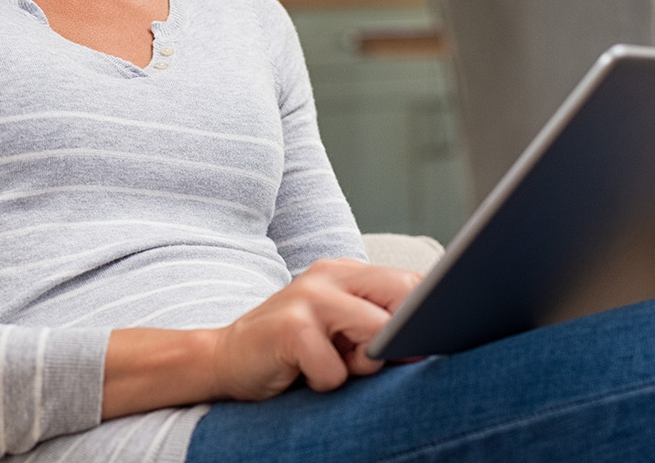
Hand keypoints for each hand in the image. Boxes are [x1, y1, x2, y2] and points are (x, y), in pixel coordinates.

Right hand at [209, 259, 419, 400]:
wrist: (225, 359)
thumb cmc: (292, 350)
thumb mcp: (339, 330)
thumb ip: (377, 325)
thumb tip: (429, 341)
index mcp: (345, 271)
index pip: (409, 281)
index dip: (424, 317)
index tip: (422, 344)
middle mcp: (328, 275)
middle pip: (402, 297)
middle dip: (396, 338)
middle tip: (363, 360)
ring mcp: (308, 298)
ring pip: (375, 334)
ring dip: (359, 365)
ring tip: (329, 364)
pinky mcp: (290, 328)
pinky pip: (336, 370)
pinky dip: (325, 383)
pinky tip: (301, 374)